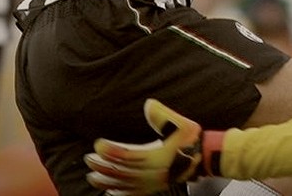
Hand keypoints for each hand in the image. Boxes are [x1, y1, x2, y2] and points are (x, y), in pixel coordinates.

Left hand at [86, 99, 207, 195]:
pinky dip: (118, 192)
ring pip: (124, 184)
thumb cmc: (191, 139)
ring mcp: (152, 182)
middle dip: (103, 165)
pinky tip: (110, 191)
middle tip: (88, 159)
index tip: (98, 143)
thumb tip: (148, 104)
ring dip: (106, 180)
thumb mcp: (180, 123)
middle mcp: (152, 172)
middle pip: (121, 171)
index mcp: (156, 156)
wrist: (204, 157)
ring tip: (92, 176)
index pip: (128, 155)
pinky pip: (132, 193)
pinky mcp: (154, 188)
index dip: (111, 150)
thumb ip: (163, 115)